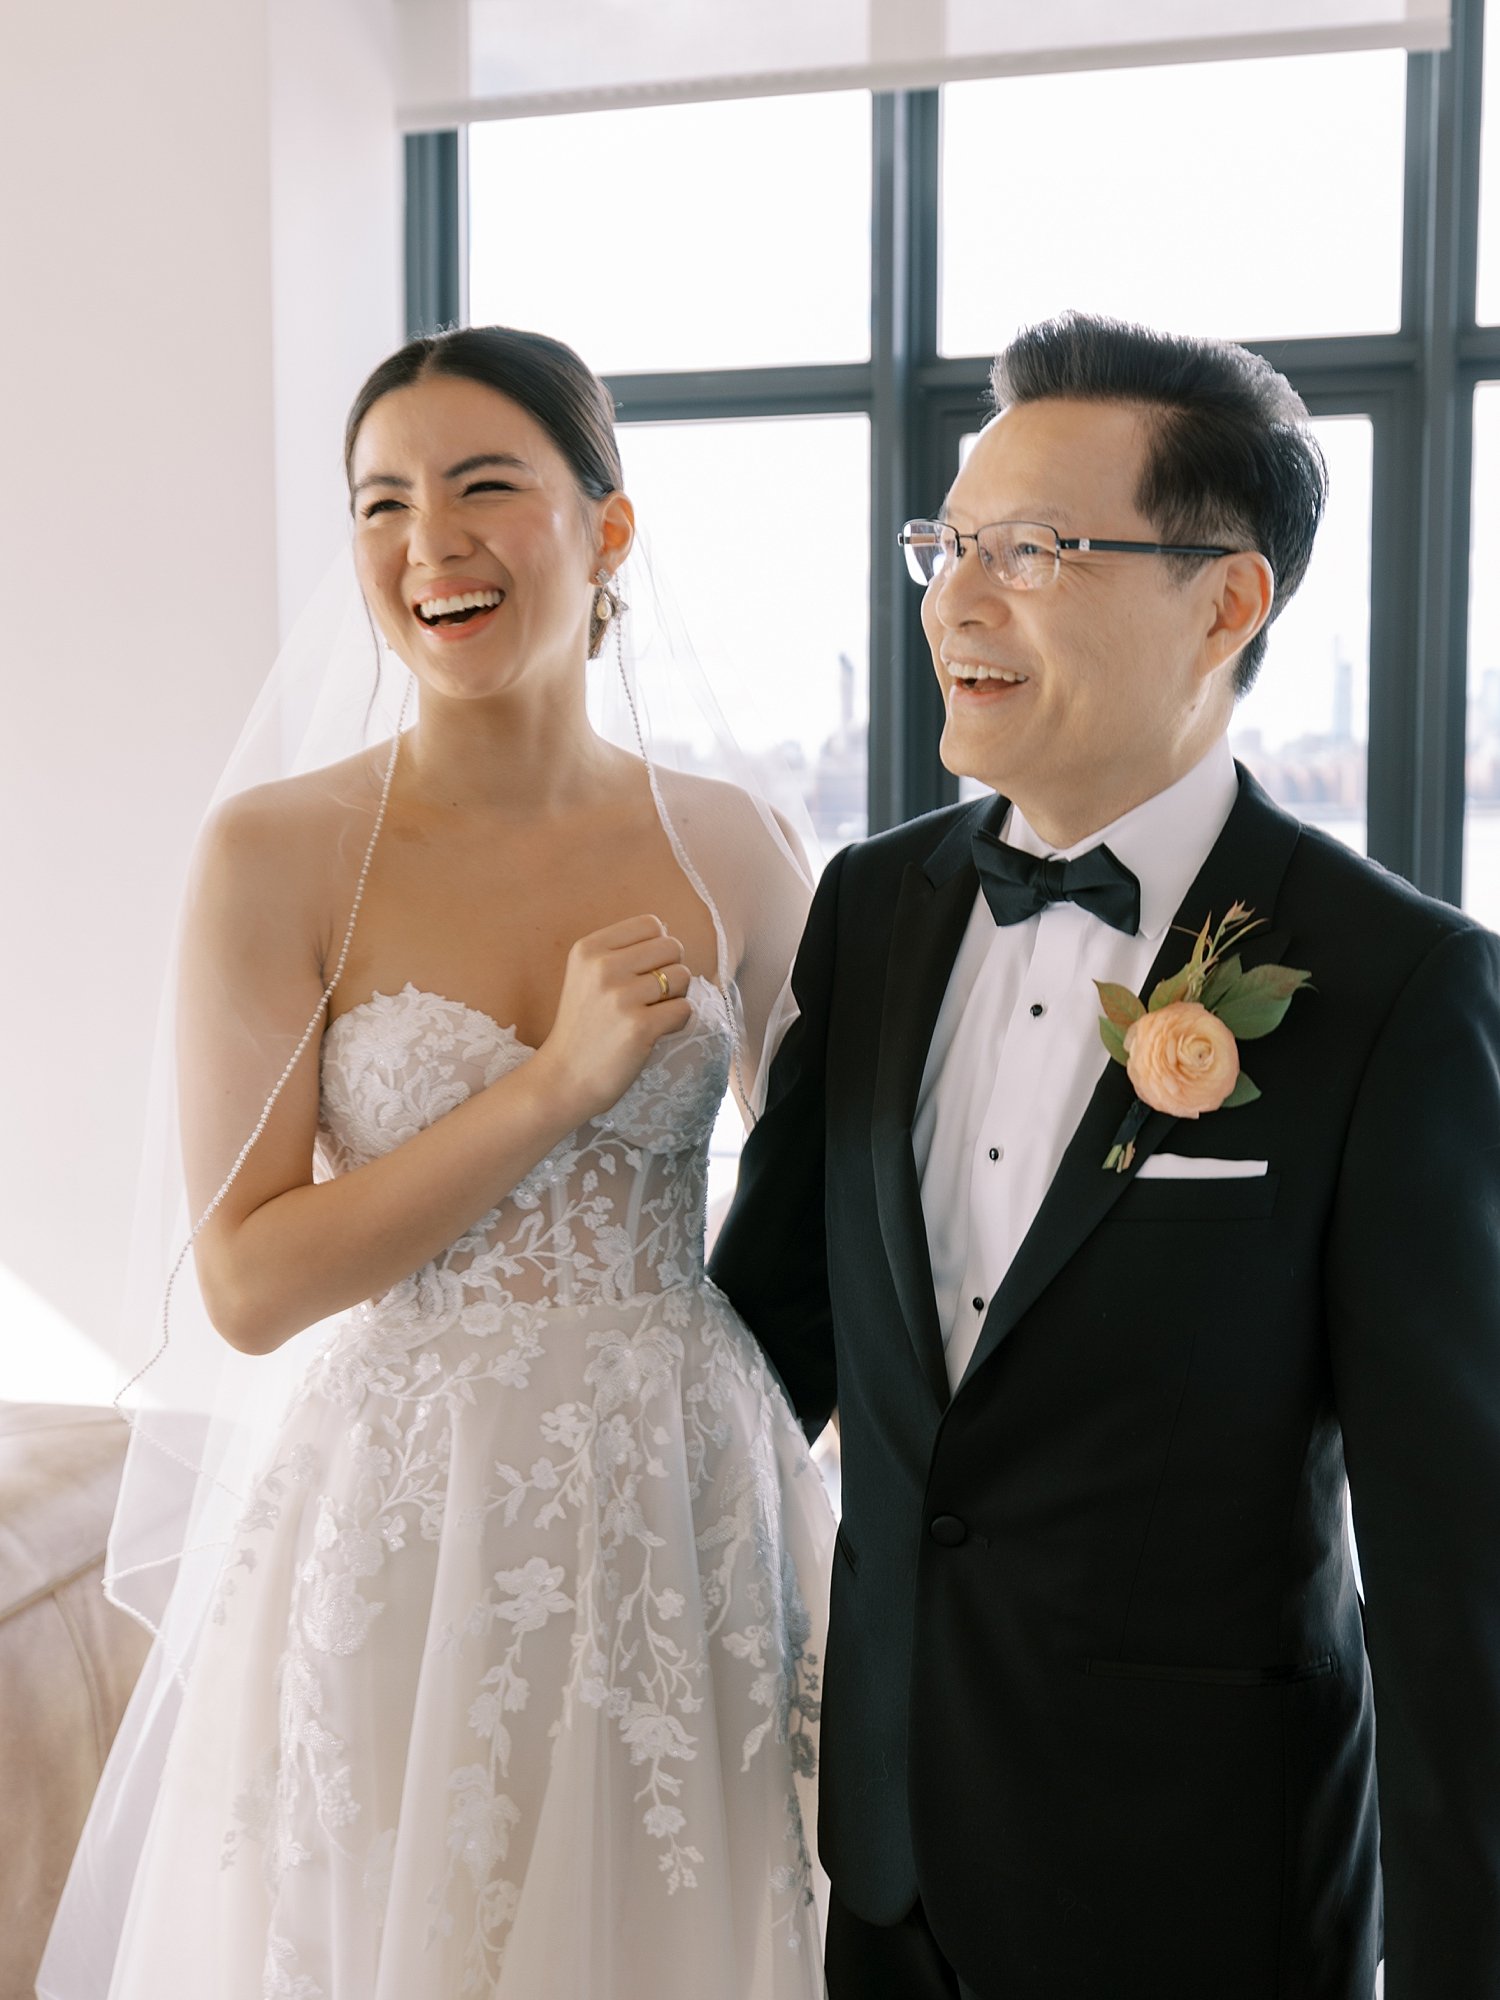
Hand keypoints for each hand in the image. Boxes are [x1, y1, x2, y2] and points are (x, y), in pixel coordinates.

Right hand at [532, 916, 694, 1124]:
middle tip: (651, 998)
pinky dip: (677, 1022)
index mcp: (589, 949)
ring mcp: (621, 997)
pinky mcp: (639, 1026)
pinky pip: (684, 1009)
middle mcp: (603, 967)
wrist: (564, 1078)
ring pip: (683, 977)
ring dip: (675, 997)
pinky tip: (654, 1033)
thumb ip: (622, 952)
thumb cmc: (585, 1027)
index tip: (642, 974)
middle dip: (671, 971)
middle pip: (672, 946)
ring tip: (650, 1014)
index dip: (657, 948)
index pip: (651, 924)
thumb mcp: (587, 976)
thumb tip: (670, 936)